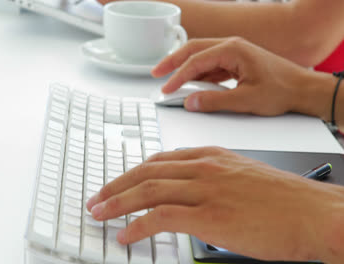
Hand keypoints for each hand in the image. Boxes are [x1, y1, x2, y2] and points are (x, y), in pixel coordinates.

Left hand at [86, 147, 343, 262]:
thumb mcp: (243, 177)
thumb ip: (213, 180)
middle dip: (116, 185)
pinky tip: (126, 234)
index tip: (118, 182)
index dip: (133, 172)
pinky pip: (161, 217)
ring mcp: (206, 190)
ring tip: (100, 213)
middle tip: (97, 198)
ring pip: (148, 190)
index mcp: (211, 156)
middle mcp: (204, 167)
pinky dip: (138, 226)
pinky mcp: (210, 215)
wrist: (314, 213)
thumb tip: (190, 195)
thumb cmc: (285, 200)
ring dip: (118, 203)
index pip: (159, 159)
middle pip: (146, 172)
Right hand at [152, 37, 333, 119]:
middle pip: (193, 50)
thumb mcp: (245, 100)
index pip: (196, 61)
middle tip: (156, 73)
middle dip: (173, 62)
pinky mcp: (237, 62)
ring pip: (201, 56)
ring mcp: (234, 53)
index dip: (178, 76)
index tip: (166, 89)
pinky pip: (211, 65)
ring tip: (169, 79)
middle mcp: (232, 47)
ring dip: (184, 67)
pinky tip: (193, 84)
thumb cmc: (282, 90)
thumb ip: (214, 101)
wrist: (304, 89)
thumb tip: (190, 102)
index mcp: (233, 50)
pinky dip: (198, 73)